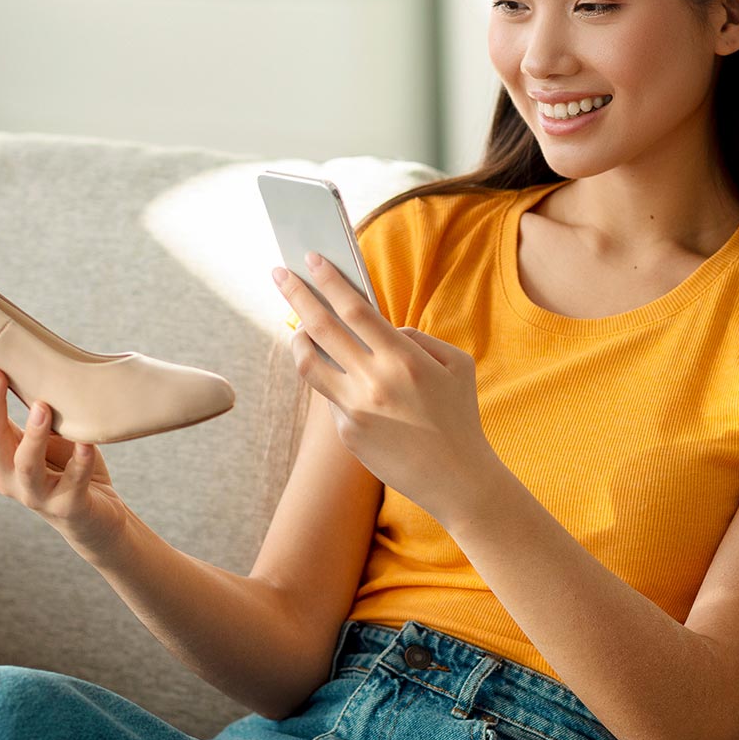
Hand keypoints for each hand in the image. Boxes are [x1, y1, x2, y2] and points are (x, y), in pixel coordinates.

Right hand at [0, 347, 130, 561]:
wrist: (95, 519)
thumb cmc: (68, 468)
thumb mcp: (49, 435)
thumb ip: (35, 408)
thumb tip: (30, 360)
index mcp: (0, 453)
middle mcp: (8, 475)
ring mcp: (35, 495)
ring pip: (26, 465)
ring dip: (32, 435)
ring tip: (42, 408)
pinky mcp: (66, 507)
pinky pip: (72, 483)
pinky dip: (79, 463)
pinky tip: (86, 445)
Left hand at [272, 252, 497, 522]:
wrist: (457, 479)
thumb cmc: (459, 416)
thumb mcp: (456, 365)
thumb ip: (415, 338)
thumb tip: (379, 328)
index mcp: (404, 359)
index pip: (355, 309)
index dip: (329, 281)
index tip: (311, 259)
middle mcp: (373, 382)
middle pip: (321, 328)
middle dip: (297, 295)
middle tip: (279, 274)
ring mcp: (356, 409)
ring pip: (309, 364)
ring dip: (299, 338)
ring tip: (299, 326)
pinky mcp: (347, 433)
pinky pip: (332, 396)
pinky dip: (336, 380)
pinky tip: (346, 378)